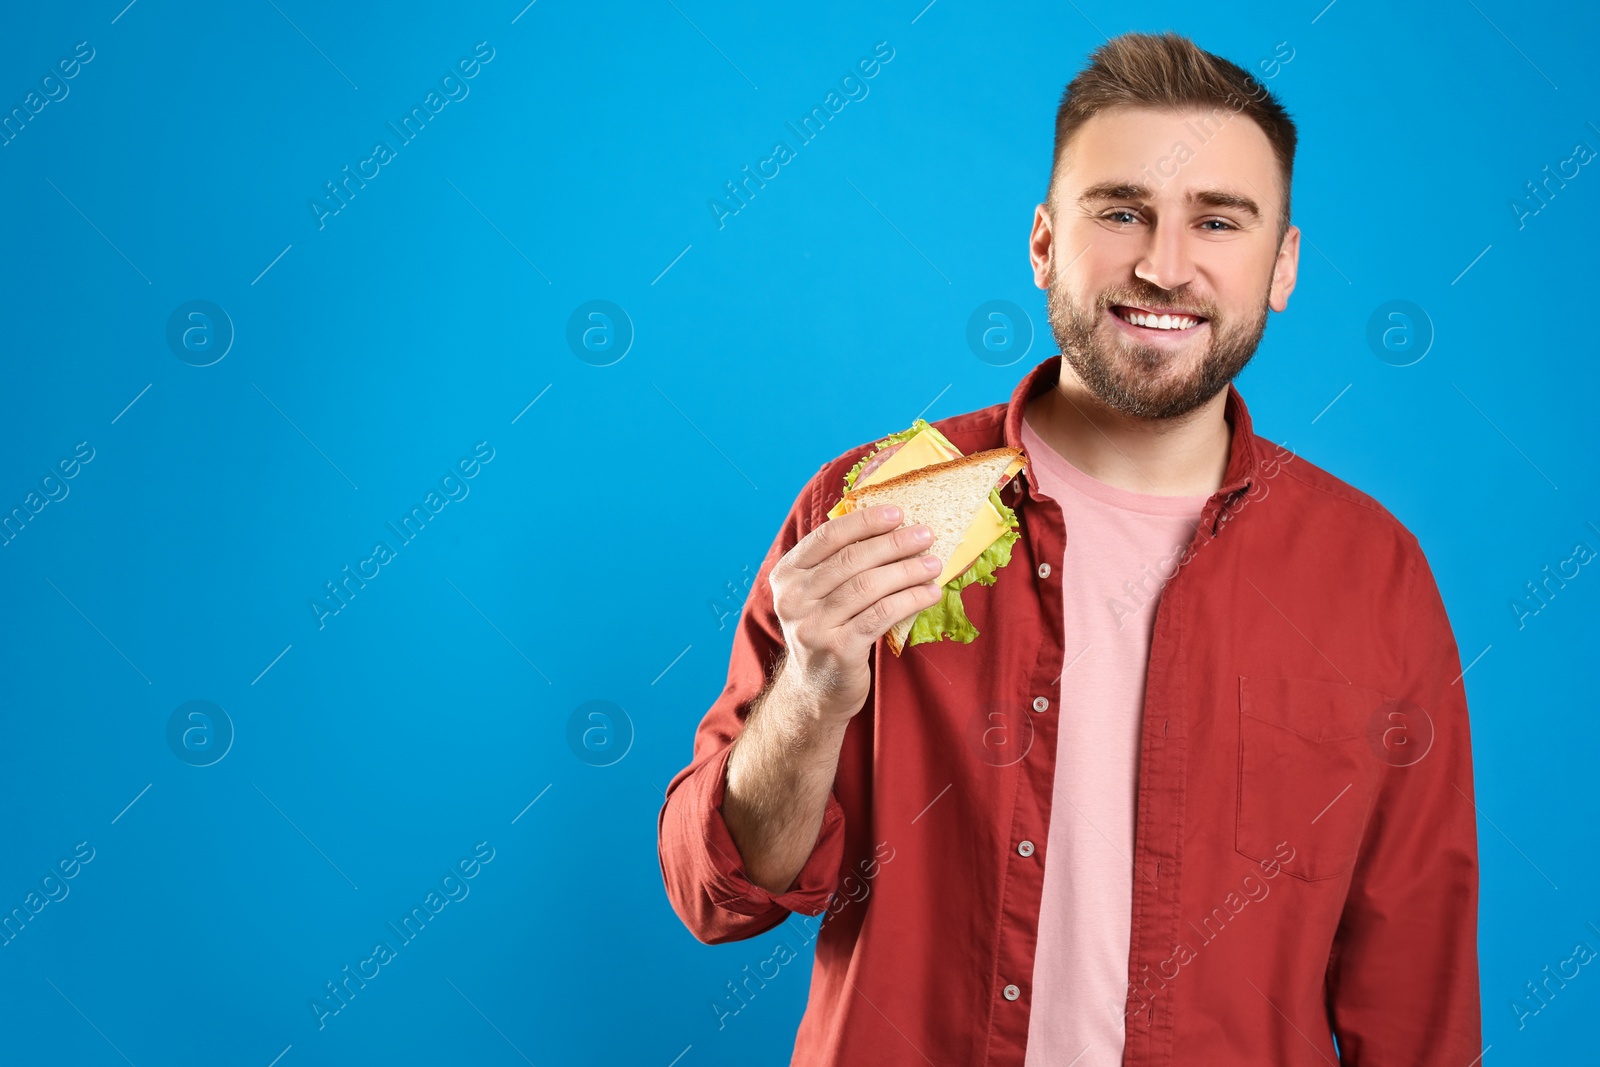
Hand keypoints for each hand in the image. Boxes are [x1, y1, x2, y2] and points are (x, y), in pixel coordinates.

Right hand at [767, 504, 943, 721]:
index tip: (898, 513)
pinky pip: (882, 615)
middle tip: (926, 534)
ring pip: (869, 586)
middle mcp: (793, 599)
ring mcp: (814, 626)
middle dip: (894, 543)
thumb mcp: (818, 595)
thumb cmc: (827, 631)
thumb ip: (838, 564)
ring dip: (908, 571)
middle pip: (851, 560)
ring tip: (934, 563)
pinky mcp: (838, 649)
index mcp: (787, 575)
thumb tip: (890, 527)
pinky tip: (930, 593)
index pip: (827, 537)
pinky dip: (911, 599)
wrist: (815, 690)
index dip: (864, 522)